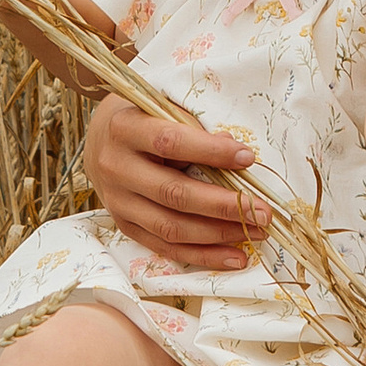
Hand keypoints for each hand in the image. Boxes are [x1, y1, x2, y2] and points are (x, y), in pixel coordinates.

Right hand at [84, 93, 266, 271]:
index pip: (171, 143)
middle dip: (224, 205)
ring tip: (256, 233)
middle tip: (263, 211)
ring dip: (219, 234)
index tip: (248, 157)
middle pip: (174, 193)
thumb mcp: (163, 108)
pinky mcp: (125, 226)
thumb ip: (195, 127)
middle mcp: (116, 167)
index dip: (211, 151)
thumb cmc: (144, 118)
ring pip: (171, 227)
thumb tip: (236, 152)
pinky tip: (235, 257)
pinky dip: (203, 255)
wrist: (101, 141)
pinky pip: (166, 247)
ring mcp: (118, 202)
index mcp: (125, 129)